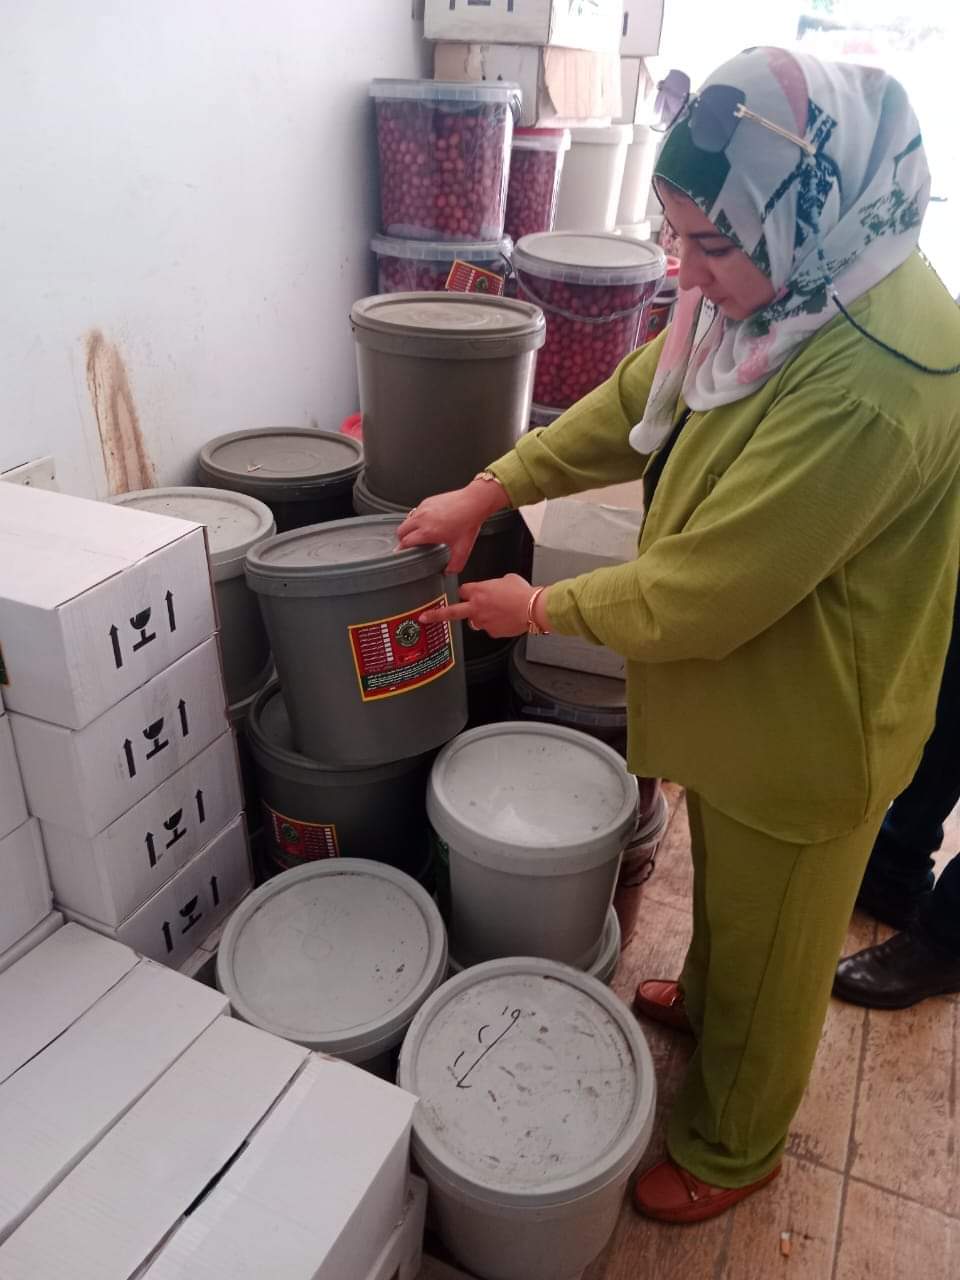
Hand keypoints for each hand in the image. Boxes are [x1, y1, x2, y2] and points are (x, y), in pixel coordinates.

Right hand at [396, 478, 507, 573]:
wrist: (473, 503)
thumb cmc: (468, 522)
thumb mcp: (462, 549)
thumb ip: (455, 565)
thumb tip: (448, 572)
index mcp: (427, 532)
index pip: (405, 542)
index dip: (402, 549)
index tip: (403, 553)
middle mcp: (422, 519)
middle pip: (401, 530)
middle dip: (402, 539)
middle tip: (408, 544)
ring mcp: (424, 508)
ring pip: (407, 520)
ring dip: (409, 528)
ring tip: (418, 533)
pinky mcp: (428, 501)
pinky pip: (416, 511)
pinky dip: (417, 518)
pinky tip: (427, 522)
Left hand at [419, 574, 546, 638]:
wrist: (533, 608)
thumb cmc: (522, 593)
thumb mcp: (507, 579)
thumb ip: (495, 585)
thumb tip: (496, 589)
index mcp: (478, 590)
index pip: (463, 591)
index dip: (466, 592)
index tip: (466, 593)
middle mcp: (477, 607)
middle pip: (452, 611)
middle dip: (436, 615)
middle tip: (424, 618)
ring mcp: (483, 621)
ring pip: (476, 621)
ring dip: (482, 618)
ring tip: (499, 612)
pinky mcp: (492, 632)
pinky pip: (491, 628)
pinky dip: (497, 625)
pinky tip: (508, 620)